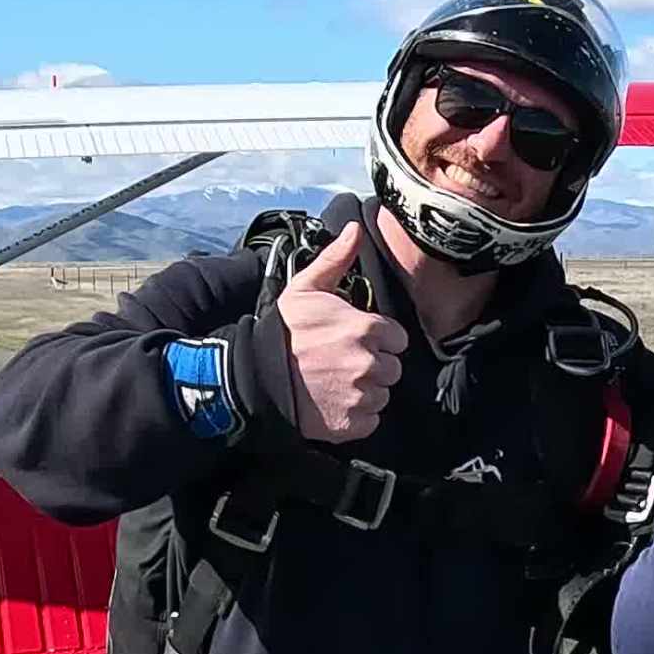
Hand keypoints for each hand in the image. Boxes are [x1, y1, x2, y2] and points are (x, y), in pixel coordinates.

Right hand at [276, 221, 406, 441]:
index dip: (379, 339)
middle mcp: (369, 363)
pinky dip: (357, 415)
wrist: (255, 376)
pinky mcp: (352, 423)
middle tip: (344, 361)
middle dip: (374, 364)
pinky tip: (335, 402)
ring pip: (383, 394)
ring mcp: (361, 396)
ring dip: (367, 390)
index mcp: (366, 329)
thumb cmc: (283, 332)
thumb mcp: (306, 288)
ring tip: (337, 382)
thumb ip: (336, 259)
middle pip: (393, 368)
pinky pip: (371, 420)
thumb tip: (354, 230)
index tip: (357, 340)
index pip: (397, 338)